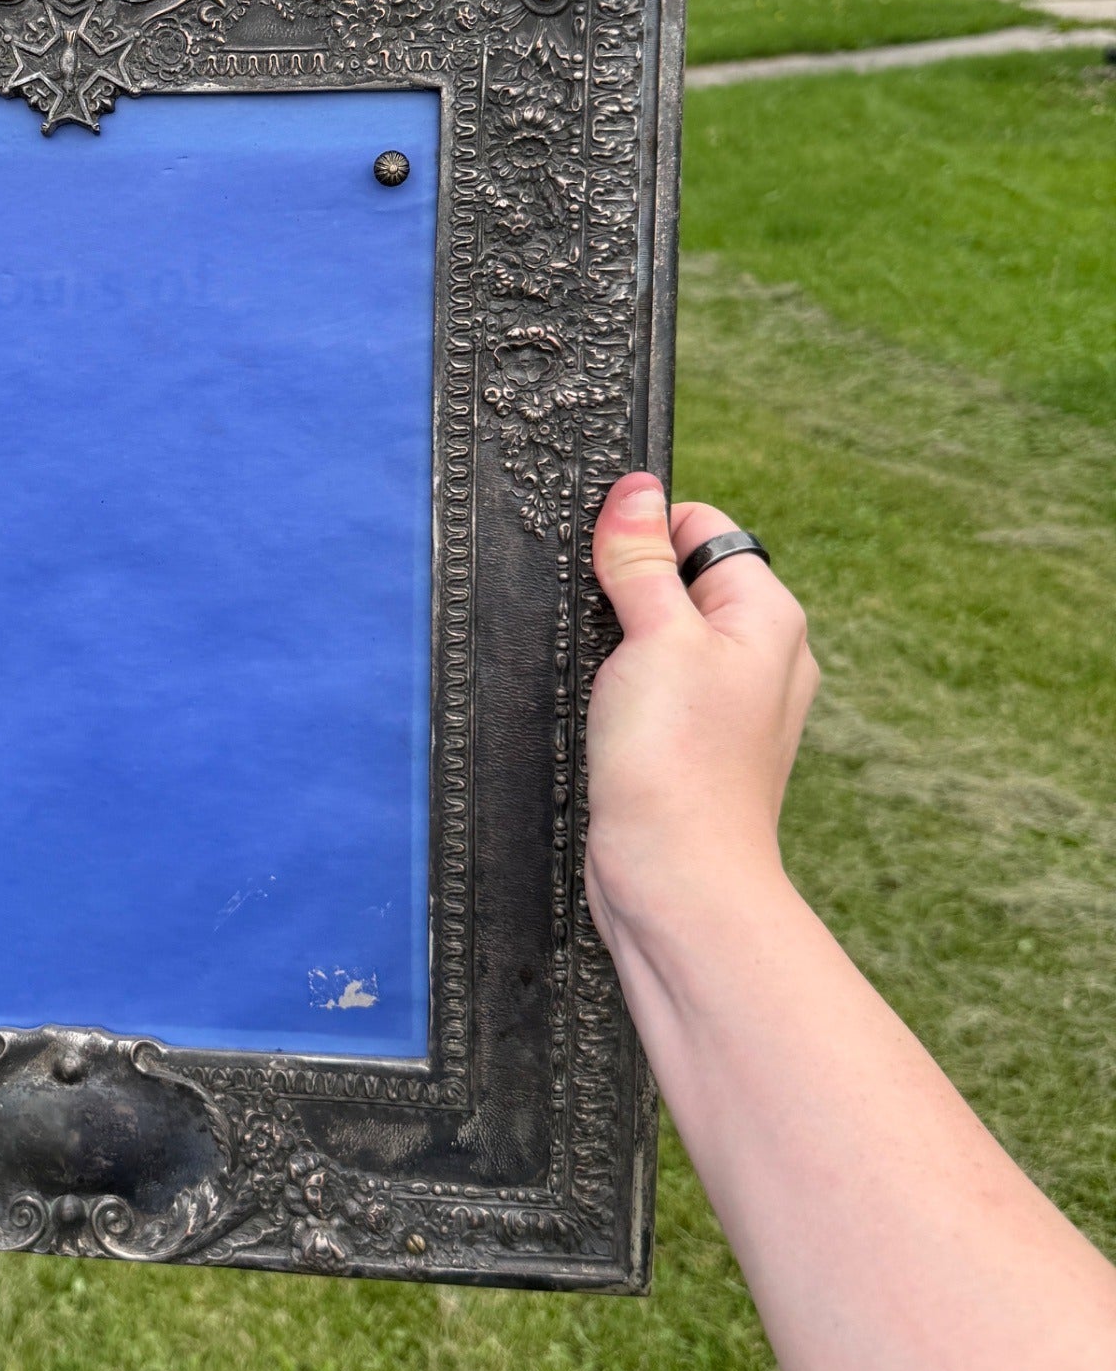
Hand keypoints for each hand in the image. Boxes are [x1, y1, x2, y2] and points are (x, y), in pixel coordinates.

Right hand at [583, 474, 818, 953]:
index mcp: (769, 615)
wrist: (677, 881)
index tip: (605, 565)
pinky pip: (653, 688)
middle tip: (601, 631)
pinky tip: (604, 716)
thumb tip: (636, 489)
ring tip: (603, 681)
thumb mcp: (653, 636)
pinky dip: (621, 690)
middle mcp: (762, 655)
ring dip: (619, 645)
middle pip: (680, 580)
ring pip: (660, 636)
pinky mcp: (693, 745)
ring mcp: (729, 704)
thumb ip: (641, 559)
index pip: (703, 528)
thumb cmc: (677, 762)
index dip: (645, 533)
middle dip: (627, 590)